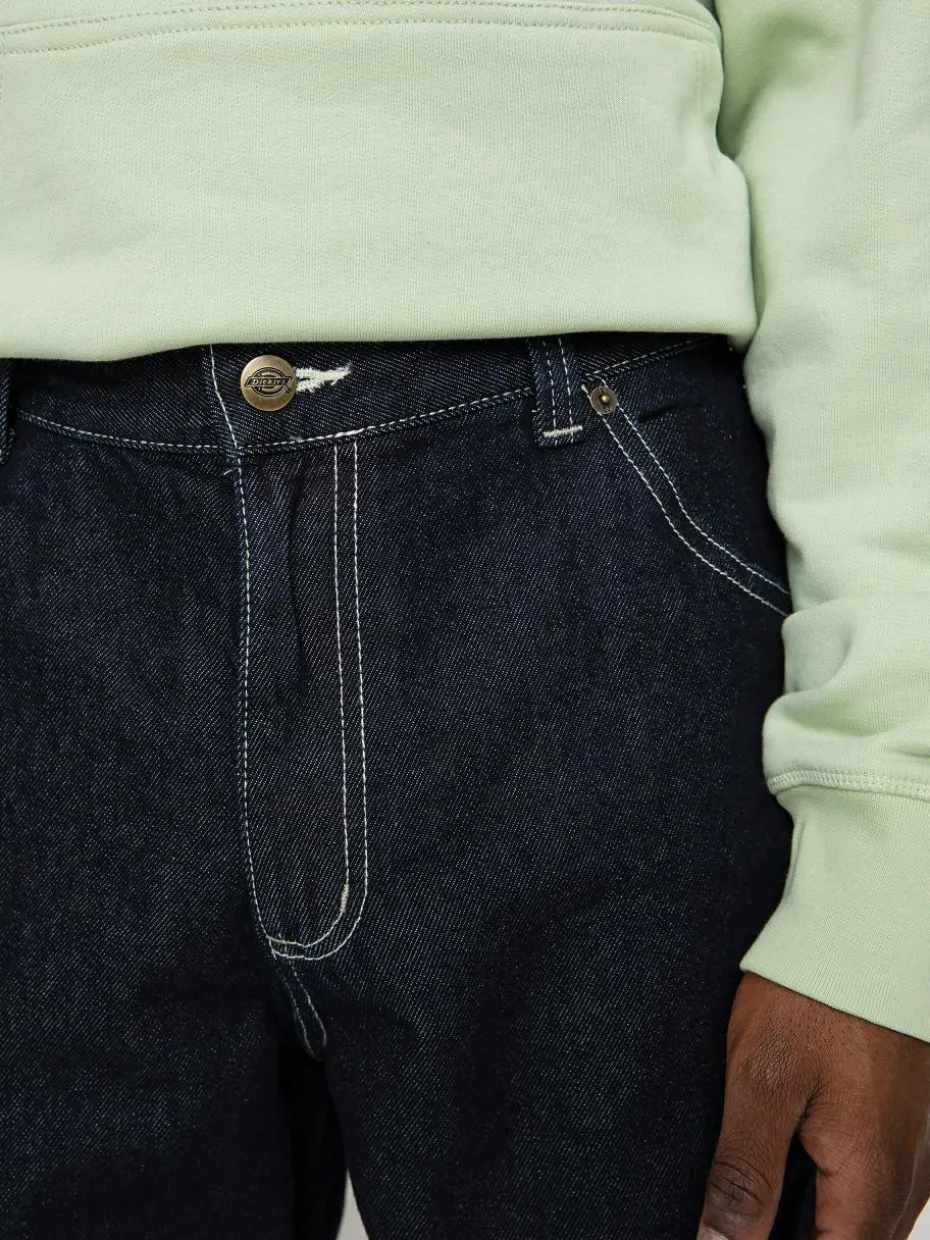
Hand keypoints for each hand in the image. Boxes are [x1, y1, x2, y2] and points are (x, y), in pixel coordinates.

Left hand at [697, 973, 929, 1239]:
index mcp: (869, 1184)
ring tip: (756, 1190)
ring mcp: (915, 1158)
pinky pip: (874, 1188)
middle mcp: (905, 1184)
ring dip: (813, 1220)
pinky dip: (833, 1193)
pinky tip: (791, 1158)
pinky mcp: (909, 1129)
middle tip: (736, 1211)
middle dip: (788, 1235)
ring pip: (863, 1225)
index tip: (730, 1235)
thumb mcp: (760, 1081)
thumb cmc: (812, 998)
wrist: (868, 930)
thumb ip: (744, 1175)